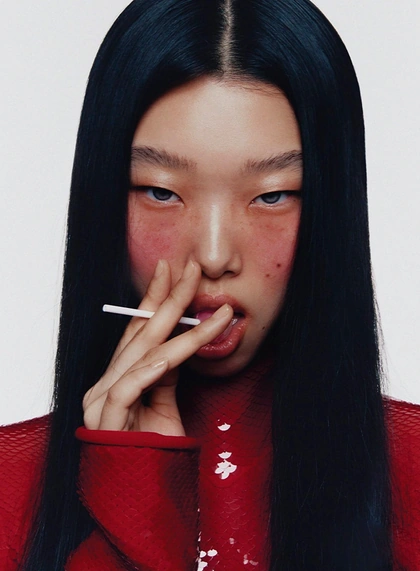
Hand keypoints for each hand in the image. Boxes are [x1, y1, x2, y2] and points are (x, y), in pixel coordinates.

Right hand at [82, 259, 232, 434]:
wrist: (139, 495)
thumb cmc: (151, 448)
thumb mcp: (163, 402)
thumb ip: (165, 373)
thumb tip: (182, 344)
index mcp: (118, 375)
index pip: (137, 328)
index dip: (155, 298)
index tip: (173, 271)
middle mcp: (105, 383)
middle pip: (139, 332)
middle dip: (169, 298)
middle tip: (190, 269)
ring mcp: (102, 402)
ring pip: (142, 355)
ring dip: (181, 332)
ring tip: (212, 313)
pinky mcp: (105, 423)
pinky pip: (127, 389)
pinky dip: (149, 371)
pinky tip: (170, 356)